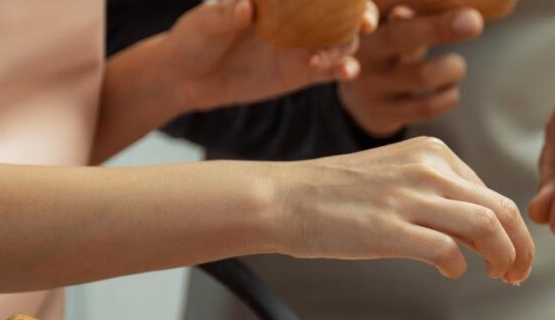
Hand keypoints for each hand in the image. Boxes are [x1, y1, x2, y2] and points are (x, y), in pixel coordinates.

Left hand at [161, 0, 378, 110]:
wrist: (189, 77)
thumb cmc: (195, 38)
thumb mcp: (205, 22)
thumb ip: (226, 13)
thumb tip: (246, 7)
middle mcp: (299, 19)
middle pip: (344, 13)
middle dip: (362, 15)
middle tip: (365, 23)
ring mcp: (304, 46)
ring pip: (343, 42)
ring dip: (347, 47)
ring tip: (323, 60)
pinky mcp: (303, 73)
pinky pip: (331, 70)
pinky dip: (343, 69)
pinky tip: (343, 72)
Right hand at [271, 137, 532, 282]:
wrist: (283, 197)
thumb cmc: (333, 194)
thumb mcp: (396, 176)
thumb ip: (436, 195)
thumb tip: (475, 230)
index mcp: (432, 153)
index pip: (491, 193)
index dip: (509, 229)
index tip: (510, 251)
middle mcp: (427, 169)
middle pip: (501, 208)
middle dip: (520, 245)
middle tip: (519, 271)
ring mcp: (409, 197)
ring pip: (486, 226)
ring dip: (503, 257)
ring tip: (500, 276)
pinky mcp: (390, 228)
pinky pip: (448, 250)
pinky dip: (459, 267)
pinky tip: (451, 272)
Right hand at [337, 3, 483, 136]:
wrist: (362, 97)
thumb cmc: (390, 46)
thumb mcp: (395, 25)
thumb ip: (415, 12)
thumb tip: (456, 7)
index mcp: (366, 22)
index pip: (382, 6)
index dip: (414, 2)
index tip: (440, 0)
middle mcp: (362, 51)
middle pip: (396, 37)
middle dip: (437, 28)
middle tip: (474, 20)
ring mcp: (369, 85)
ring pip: (420, 76)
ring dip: (451, 68)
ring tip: (457, 66)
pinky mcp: (382, 113)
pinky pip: (426, 107)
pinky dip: (449, 97)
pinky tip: (450, 89)